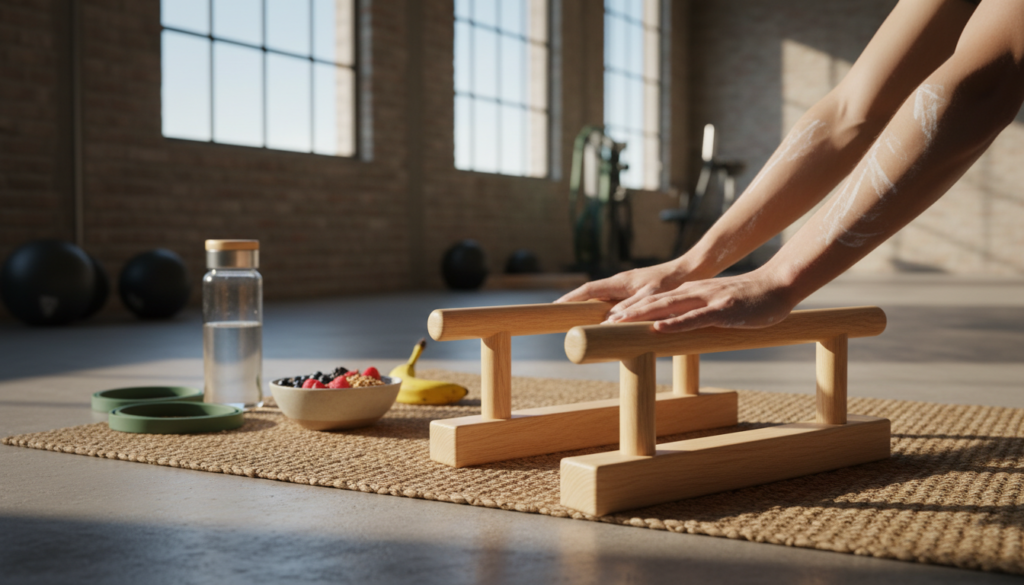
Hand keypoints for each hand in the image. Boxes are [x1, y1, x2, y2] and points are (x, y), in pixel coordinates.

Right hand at [555, 261, 690, 314]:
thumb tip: (608, 322)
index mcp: (620, 282)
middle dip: (575, 304)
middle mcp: (621, 282)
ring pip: (603, 298)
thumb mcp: (651, 296)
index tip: (555, 307)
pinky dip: (605, 310)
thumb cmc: (672, 282)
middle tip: (560, 316)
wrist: (690, 269)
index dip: (571, 299)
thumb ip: (631, 308)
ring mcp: (628, 286)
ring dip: (590, 307)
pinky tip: (608, 320)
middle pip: (591, 294)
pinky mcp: (636, 290)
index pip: (588, 290)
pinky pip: (615, 301)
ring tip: (578, 321)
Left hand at [603, 269, 796, 332]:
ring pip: (669, 307)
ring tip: (618, 322)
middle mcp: (694, 293)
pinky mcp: (722, 310)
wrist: (779, 285)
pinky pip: (695, 319)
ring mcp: (708, 300)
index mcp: (691, 293)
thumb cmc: (750, 300)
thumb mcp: (718, 306)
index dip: (632, 309)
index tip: (609, 319)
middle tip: (602, 321)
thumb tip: (681, 327)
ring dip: (642, 315)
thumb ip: (699, 313)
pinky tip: (658, 329)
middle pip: (654, 302)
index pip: (656, 301)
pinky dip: (675, 324)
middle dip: (627, 312)